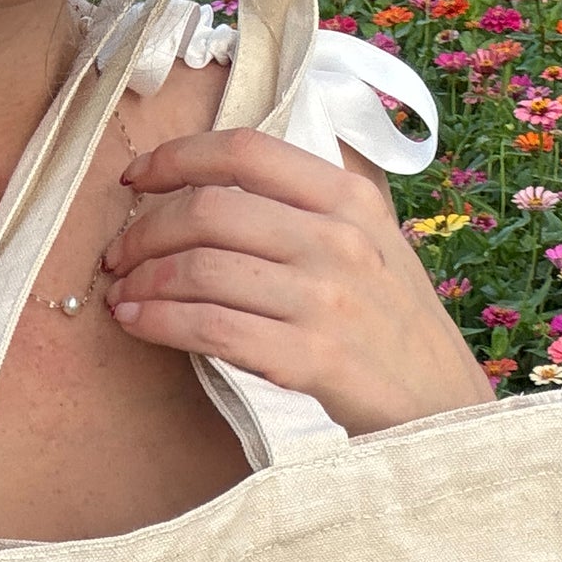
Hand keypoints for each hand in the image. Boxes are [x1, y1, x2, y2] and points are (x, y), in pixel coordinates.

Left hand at [101, 126, 493, 436]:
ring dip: (144, 280)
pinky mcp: (312, 359)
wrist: (444, 409)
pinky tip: (138, 324)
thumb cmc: (395, 332)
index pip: (244, 152)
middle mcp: (338, 240)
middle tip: (117, 256)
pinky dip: (161, 323)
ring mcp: (327, 300)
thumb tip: (215, 193)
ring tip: (122, 296)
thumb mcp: (371, 249)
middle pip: (209, 210)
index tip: (135, 179)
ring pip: (201, 268)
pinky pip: (212, 328)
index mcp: (348, 200)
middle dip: (143, 230)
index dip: (176, 158)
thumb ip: (309, 214)